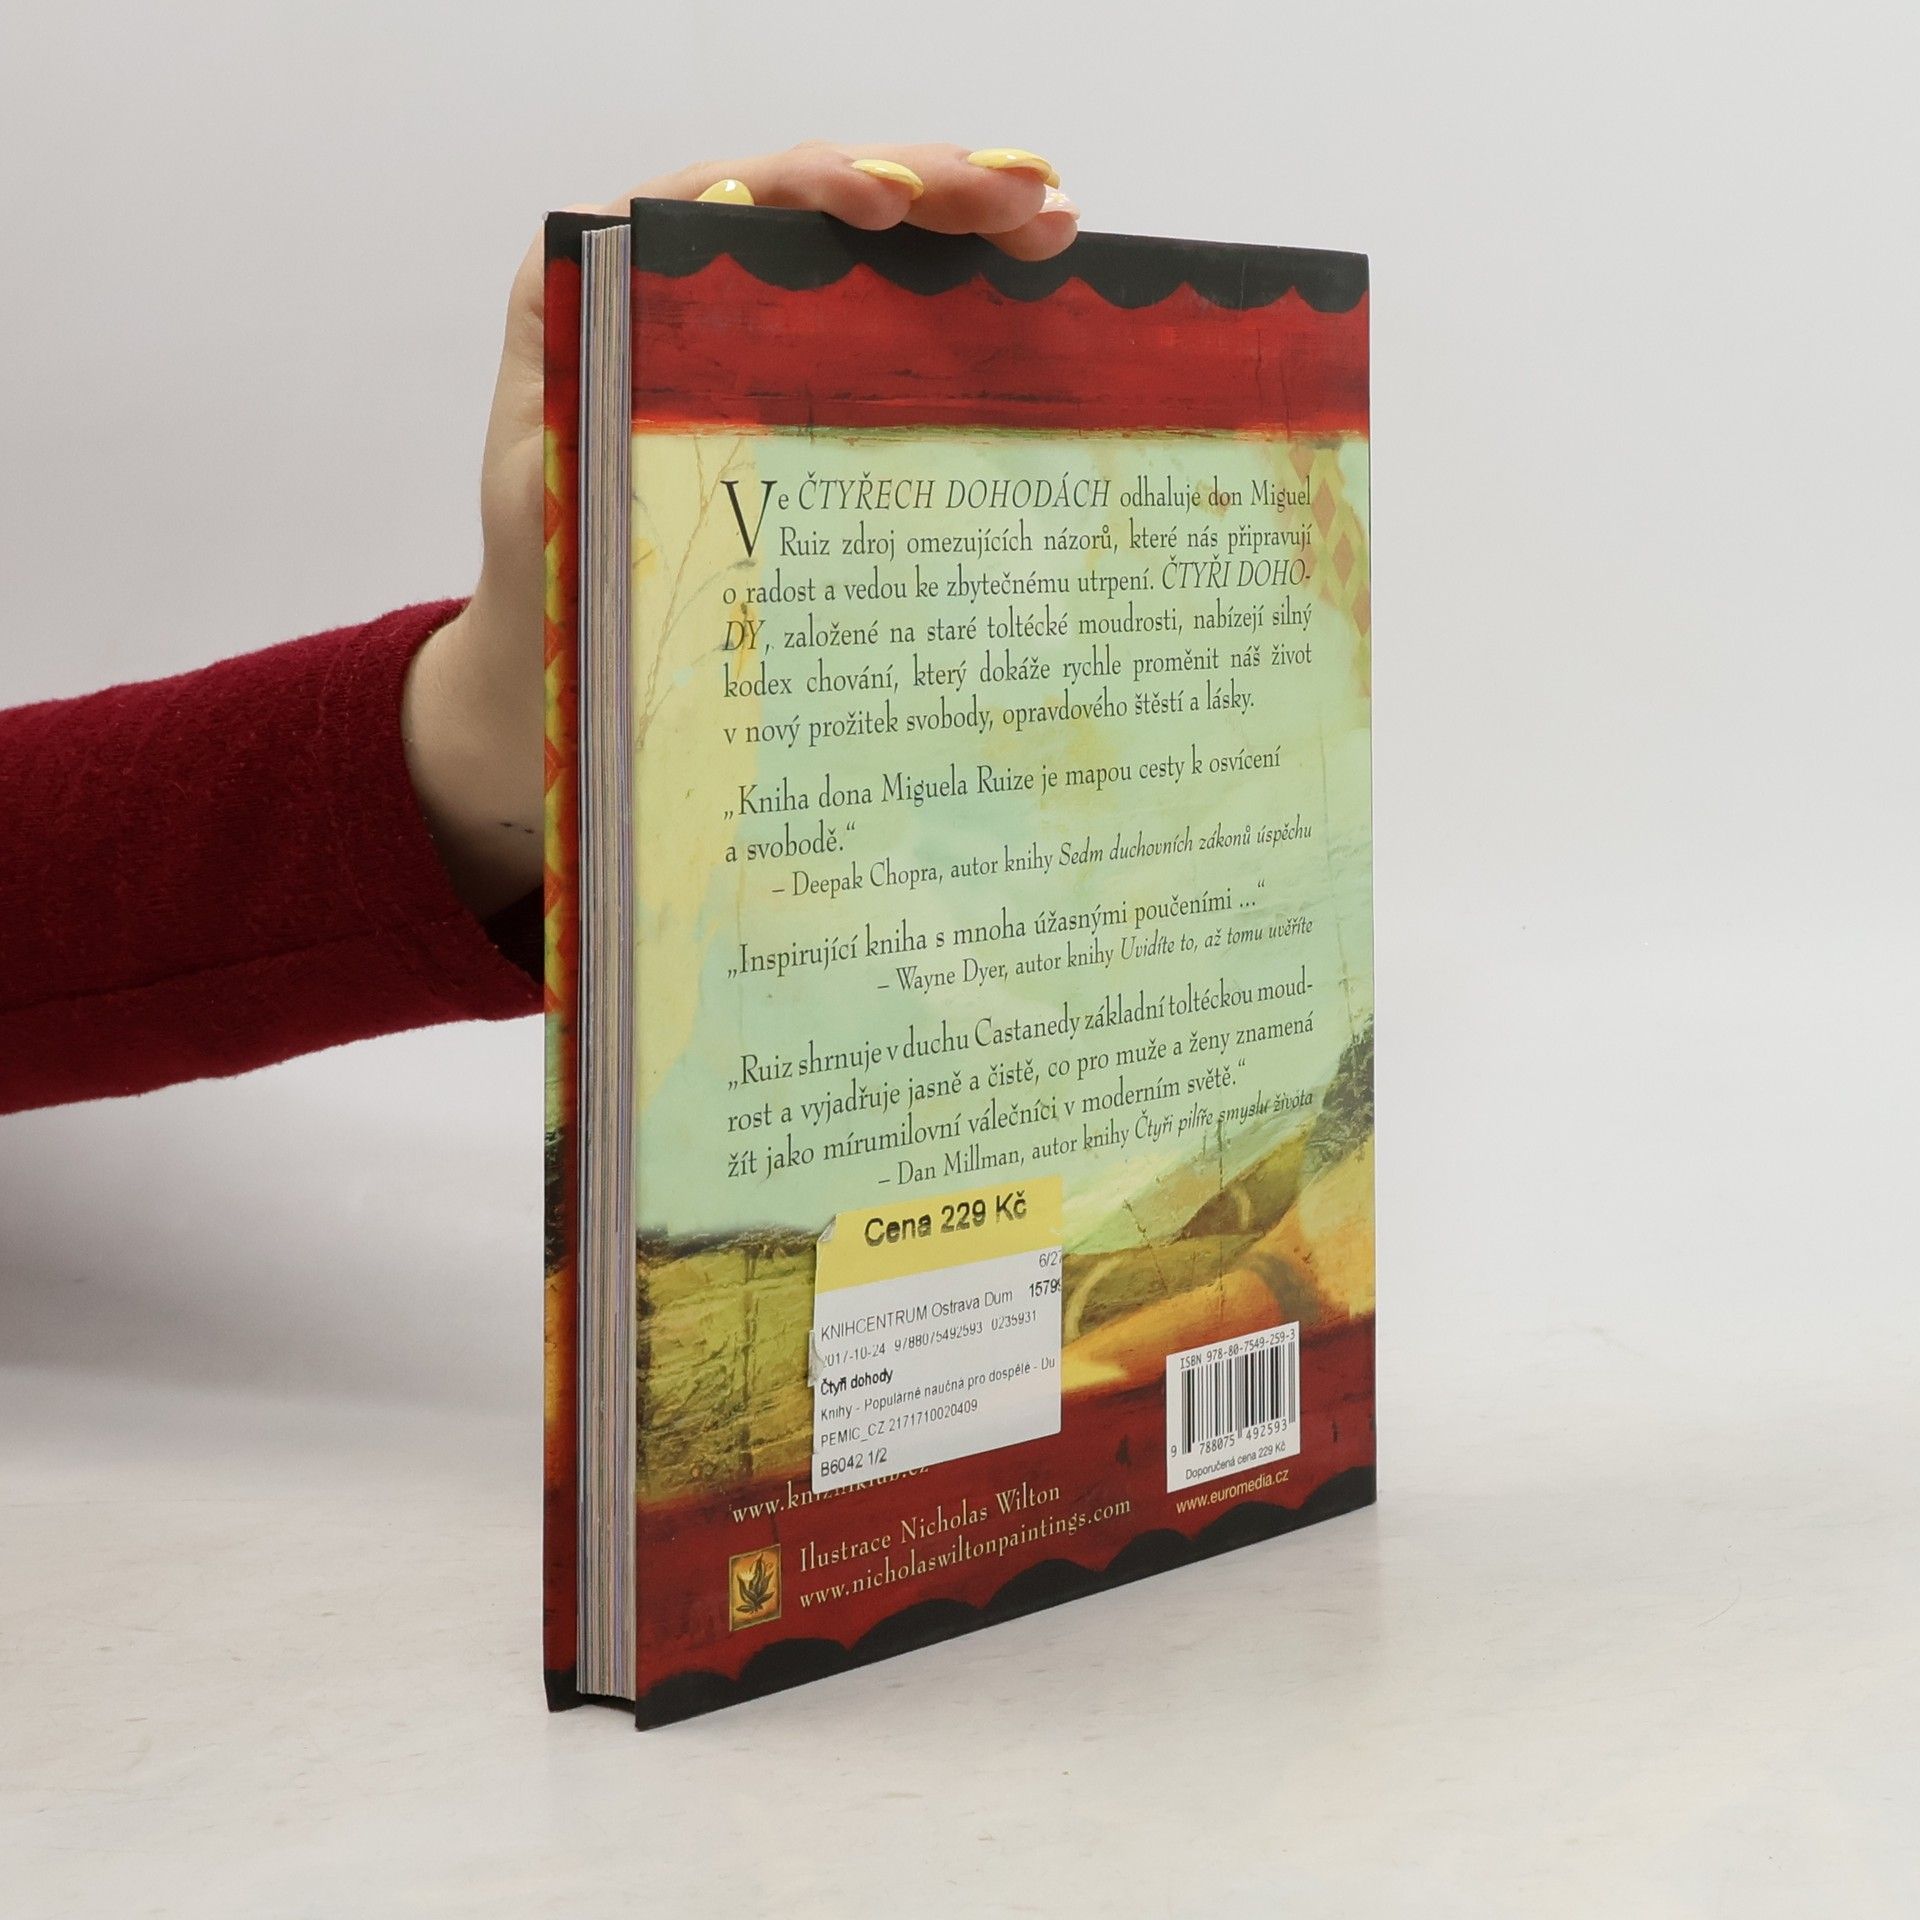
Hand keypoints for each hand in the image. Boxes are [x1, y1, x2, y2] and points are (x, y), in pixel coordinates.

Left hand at [403, 142, 1080, 916]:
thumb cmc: (549, 590)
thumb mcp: (549, 492)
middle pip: (816, 206)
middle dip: (927, 188)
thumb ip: (586, 407)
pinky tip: (1029, 275)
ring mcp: (753, 341)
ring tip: (1049, 216)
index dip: (814, 185)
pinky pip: (882, 324)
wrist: (564, 679)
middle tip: (1023, 201)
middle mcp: (683, 293)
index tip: (886, 209)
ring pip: (865, 253)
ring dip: (963, 224)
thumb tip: (658, 342)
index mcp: (607, 286)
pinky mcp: (801, 396)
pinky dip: (958, 295)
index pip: (726, 200)